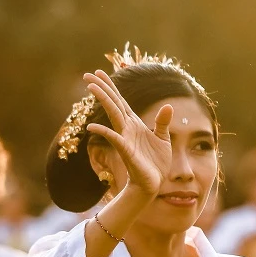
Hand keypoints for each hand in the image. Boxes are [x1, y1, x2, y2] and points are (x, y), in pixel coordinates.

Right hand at [84, 69, 172, 196]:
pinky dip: (104, 132)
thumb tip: (168, 105)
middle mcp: (126, 128)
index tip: (99, 72)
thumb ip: (163, 122)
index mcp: (134, 123)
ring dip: (103, 100)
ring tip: (91, 87)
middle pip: (113, 103)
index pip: (120, 100)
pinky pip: (114, 138)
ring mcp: (125, 138)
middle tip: (87, 75)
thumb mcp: (163, 138)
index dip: (111, 86)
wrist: (153, 184)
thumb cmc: (156, 163)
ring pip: (113, 114)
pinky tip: (92, 126)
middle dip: (101, 88)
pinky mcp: (126, 150)